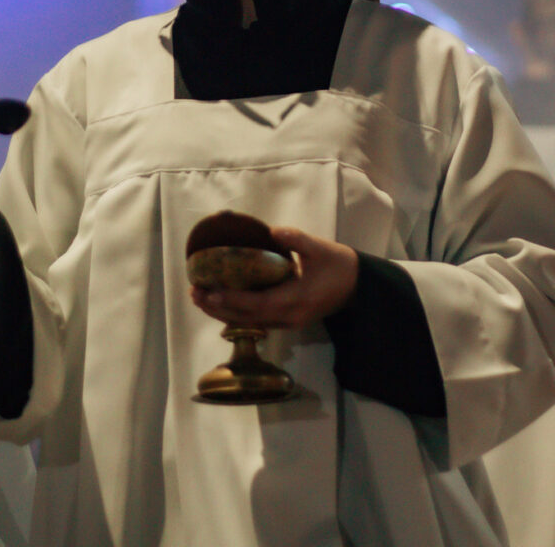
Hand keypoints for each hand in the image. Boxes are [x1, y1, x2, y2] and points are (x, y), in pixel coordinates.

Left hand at [190, 227, 358, 329]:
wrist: (360, 287)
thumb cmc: (339, 265)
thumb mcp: (319, 248)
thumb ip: (294, 239)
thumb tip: (270, 231)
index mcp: (296, 300)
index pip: (257, 304)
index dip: (232, 300)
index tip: (210, 292)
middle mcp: (289, 316)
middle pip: (248, 318)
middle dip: (219, 308)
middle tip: (194, 293)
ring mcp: (290, 321)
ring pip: (251, 322)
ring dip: (224, 312)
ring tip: (201, 298)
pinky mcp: (290, 319)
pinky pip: (258, 320)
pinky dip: (238, 313)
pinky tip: (223, 302)